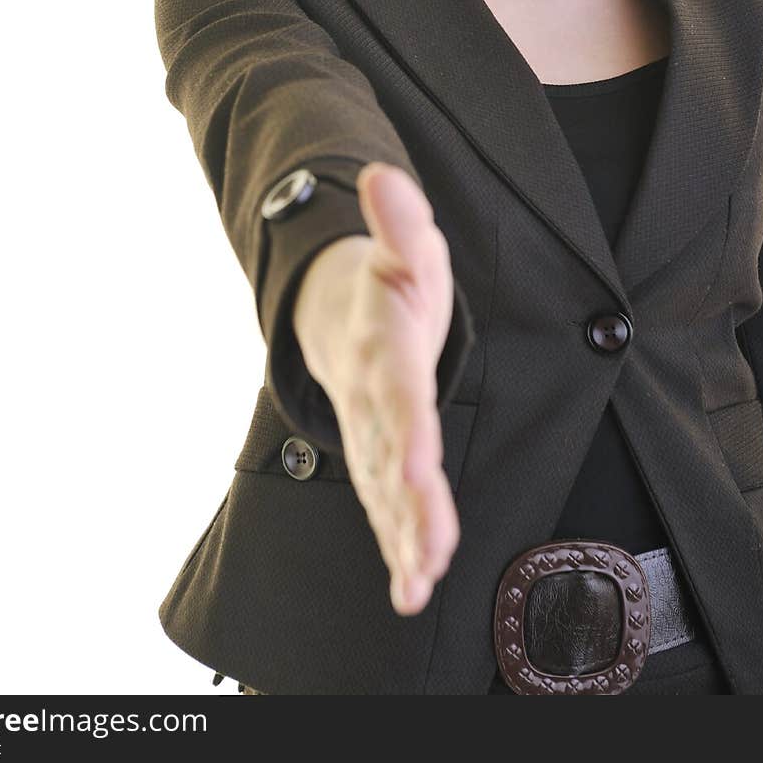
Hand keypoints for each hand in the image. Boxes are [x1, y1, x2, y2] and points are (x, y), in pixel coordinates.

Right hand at [296, 162, 459, 615]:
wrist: (334, 310)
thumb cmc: (386, 281)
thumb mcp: (405, 242)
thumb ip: (399, 219)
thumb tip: (382, 174)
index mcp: (383, 346)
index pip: (397, 392)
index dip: (406, 431)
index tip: (418, 470)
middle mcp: (372, 398)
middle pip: (390, 456)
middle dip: (408, 506)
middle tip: (427, 549)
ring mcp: (371, 432)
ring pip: (385, 491)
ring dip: (404, 538)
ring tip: (420, 585)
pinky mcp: (377, 455)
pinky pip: (385, 504)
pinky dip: (398, 546)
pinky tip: (415, 589)